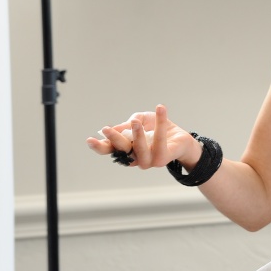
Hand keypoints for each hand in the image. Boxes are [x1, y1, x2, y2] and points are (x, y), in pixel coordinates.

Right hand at [86, 104, 200, 168]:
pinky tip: (160, 109)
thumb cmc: (158, 128)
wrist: (180, 137)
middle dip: (114, 140)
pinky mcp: (163, 158)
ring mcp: (149, 161)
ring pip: (140, 149)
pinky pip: (160, 141)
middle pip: (122, 150)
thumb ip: (130, 123)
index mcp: (127, 149)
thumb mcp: (142, 120)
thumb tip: (120, 127)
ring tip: (135, 122)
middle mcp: (135, 157)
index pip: (110, 150)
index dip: (100, 146)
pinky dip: (160, 123)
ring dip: (136, 135)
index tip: (89, 140)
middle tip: (107, 129)